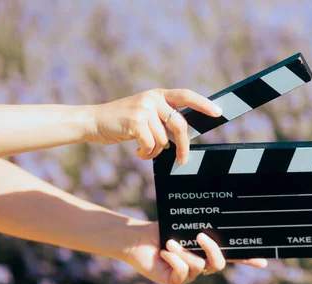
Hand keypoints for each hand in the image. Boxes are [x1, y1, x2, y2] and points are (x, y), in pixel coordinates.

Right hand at [90, 89, 221, 163]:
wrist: (94, 122)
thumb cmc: (121, 123)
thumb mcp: (144, 114)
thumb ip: (162, 119)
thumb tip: (182, 138)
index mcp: (158, 95)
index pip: (186, 95)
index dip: (203, 104)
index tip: (218, 112)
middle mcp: (152, 98)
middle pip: (180, 125)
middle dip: (183, 146)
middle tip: (182, 160)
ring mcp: (144, 108)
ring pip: (164, 140)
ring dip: (155, 151)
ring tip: (144, 150)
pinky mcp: (135, 121)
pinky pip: (152, 145)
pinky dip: (146, 154)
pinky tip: (138, 153)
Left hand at [121, 221, 266, 283]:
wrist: (138, 239)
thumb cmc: (161, 230)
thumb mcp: (185, 226)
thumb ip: (202, 229)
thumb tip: (215, 225)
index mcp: (207, 250)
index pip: (232, 255)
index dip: (249, 259)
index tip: (264, 262)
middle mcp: (201, 264)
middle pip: (219, 264)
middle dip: (212, 250)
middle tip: (200, 236)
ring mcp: (190, 274)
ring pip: (199, 267)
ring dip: (184, 252)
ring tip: (170, 242)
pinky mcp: (176, 281)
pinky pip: (183, 272)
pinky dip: (174, 258)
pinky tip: (164, 252)